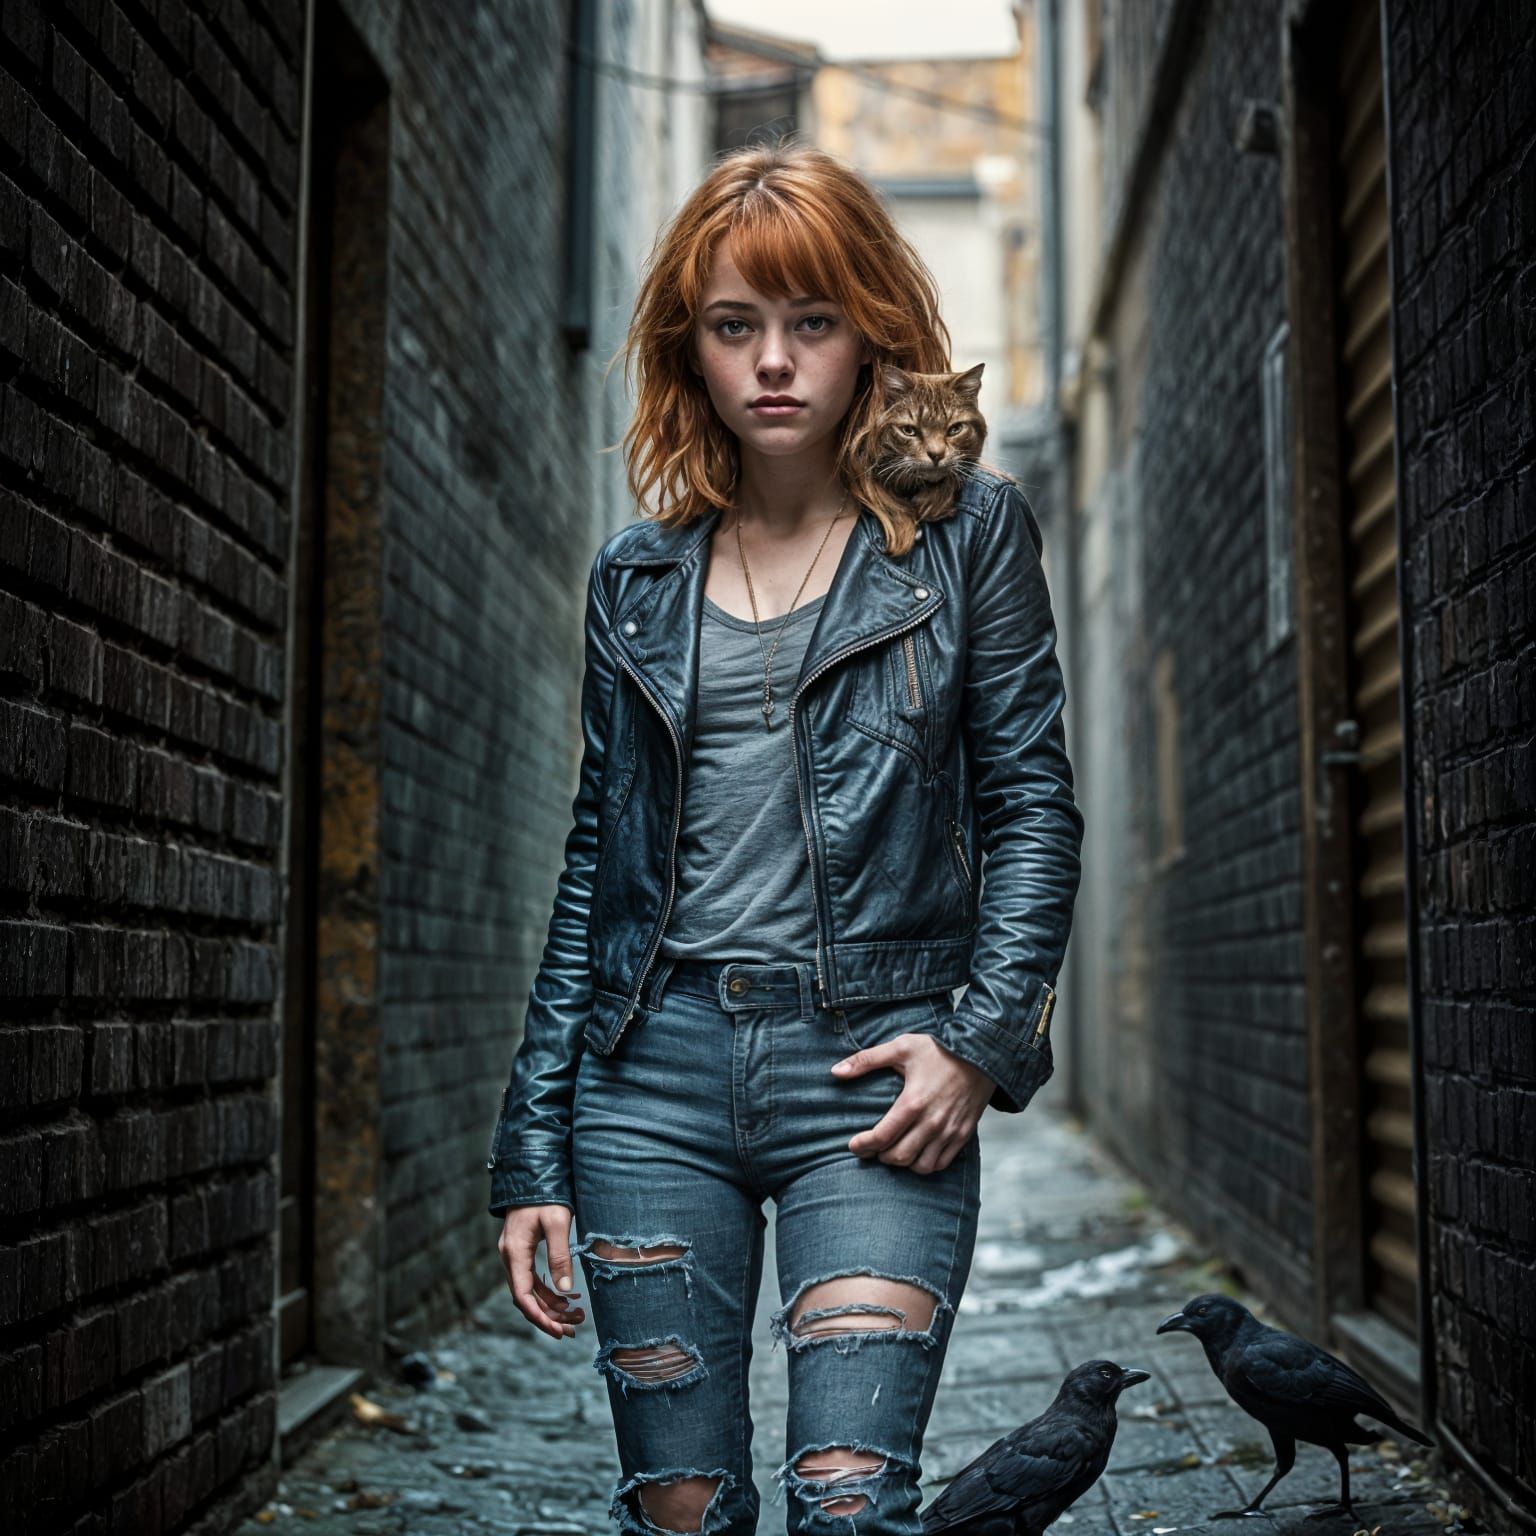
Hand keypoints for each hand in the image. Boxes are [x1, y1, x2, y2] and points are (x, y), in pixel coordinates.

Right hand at [498, 1204, 586, 1340]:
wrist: (534, 1174)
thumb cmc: (547, 1196)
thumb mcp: (557, 1223)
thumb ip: (560, 1255)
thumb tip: (566, 1289)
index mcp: (515, 1253)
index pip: (522, 1295)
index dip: (540, 1316)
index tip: (559, 1331)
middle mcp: (510, 1257)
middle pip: (525, 1298)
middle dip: (549, 1316)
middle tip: (574, 1328)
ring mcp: (514, 1255)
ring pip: (529, 1290)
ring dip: (550, 1305)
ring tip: (577, 1316)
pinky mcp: (522, 1251)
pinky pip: (532, 1279)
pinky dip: (548, 1291)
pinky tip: (567, 1298)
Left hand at [832, 1033, 993, 1173]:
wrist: (982, 1053)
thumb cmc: (938, 1049)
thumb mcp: (900, 1047)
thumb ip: (866, 1060)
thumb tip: (835, 1072)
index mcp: (913, 1102)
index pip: (882, 1136)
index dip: (863, 1145)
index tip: (853, 1145)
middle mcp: (932, 1122)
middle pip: (898, 1157)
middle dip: (880, 1156)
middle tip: (872, 1147)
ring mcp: (949, 1131)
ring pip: (920, 1166)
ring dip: (903, 1163)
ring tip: (894, 1150)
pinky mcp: (963, 1135)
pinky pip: (941, 1164)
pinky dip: (925, 1164)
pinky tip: (916, 1152)